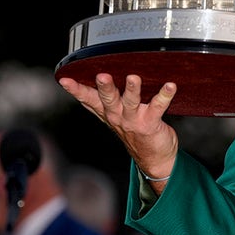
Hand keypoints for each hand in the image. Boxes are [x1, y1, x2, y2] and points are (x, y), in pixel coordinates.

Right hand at [58, 73, 178, 189]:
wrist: (154, 158)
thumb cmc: (134, 131)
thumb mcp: (113, 118)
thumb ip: (101, 102)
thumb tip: (87, 80)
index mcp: (108, 112)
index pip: (88, 99)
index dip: (76, 90)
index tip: (64, 79)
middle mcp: (118, 116)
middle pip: (108, 99)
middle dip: (104, 87)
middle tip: (102, 76)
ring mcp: (134, 121)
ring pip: (131, 102)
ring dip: (132, 90)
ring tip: (133, 78)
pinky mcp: (150, 123)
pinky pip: (158, 107)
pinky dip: (165, 95)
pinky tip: (170, 86)